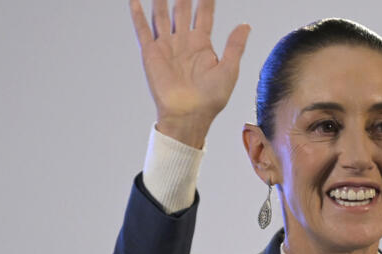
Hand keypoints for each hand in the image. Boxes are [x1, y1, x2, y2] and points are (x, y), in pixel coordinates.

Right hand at [130, 0, 249, 147]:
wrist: (189, 114)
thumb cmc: (211, 98)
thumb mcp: (229, 69)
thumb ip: (235, 46)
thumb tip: (246, 24)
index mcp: (202, 44)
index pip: (204, 14)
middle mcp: (183, 42)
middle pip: (182, 10)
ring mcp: (166, 46)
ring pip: (162, 14)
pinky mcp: (151, 53)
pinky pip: (143, 30)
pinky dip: (137, 14)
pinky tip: (135, 0)